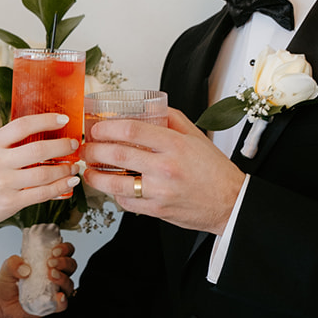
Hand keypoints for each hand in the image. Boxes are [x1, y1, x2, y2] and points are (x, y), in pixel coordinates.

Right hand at [0, 114, 80, 243]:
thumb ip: (7, 143)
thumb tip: (40, 133)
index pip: (23, 125)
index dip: (47, 120)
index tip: (63, 119)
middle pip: (39, 149)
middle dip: (63, 146)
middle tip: (74, 144)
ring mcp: (4, 183)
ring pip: (45, 173)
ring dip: (65, 169)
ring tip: (73, 166)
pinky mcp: (11, 202)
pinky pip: (42, 193)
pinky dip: (59, 188)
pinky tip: (68, 183)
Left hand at [0, 244, 77, 317]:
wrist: (1, 302)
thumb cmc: (8, 282)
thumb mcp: (6, 268)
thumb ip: (13, 263)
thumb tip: (25, 268)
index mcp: (47, 261)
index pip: (66, 251)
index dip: (65, 248)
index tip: (54, 251)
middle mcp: (55, 274)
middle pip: (71, 265)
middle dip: (64, 262)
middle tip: (50, 262)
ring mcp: (55, 290)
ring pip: (69, 283)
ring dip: (63, 278)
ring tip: (50, 275)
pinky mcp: (52, 305)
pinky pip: (63, 304)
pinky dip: (63, 300)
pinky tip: (58, 296)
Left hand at [83, 107, 244, 232]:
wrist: (230, 202)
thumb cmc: (214, 170)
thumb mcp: (196, 136)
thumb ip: (171, 119)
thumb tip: (146, 107)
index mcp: (175, 145)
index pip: (132, 130)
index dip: (107, 127)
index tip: (97, 127)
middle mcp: (166, 168)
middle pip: (117, 154)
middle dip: (94, 149)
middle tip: (87, 146)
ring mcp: (160, 191)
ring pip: (115, 182)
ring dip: (95, 175)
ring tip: (89, 169)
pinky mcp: (157, 210)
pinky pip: (126, 201)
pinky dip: (114, 193)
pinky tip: (111, 186)